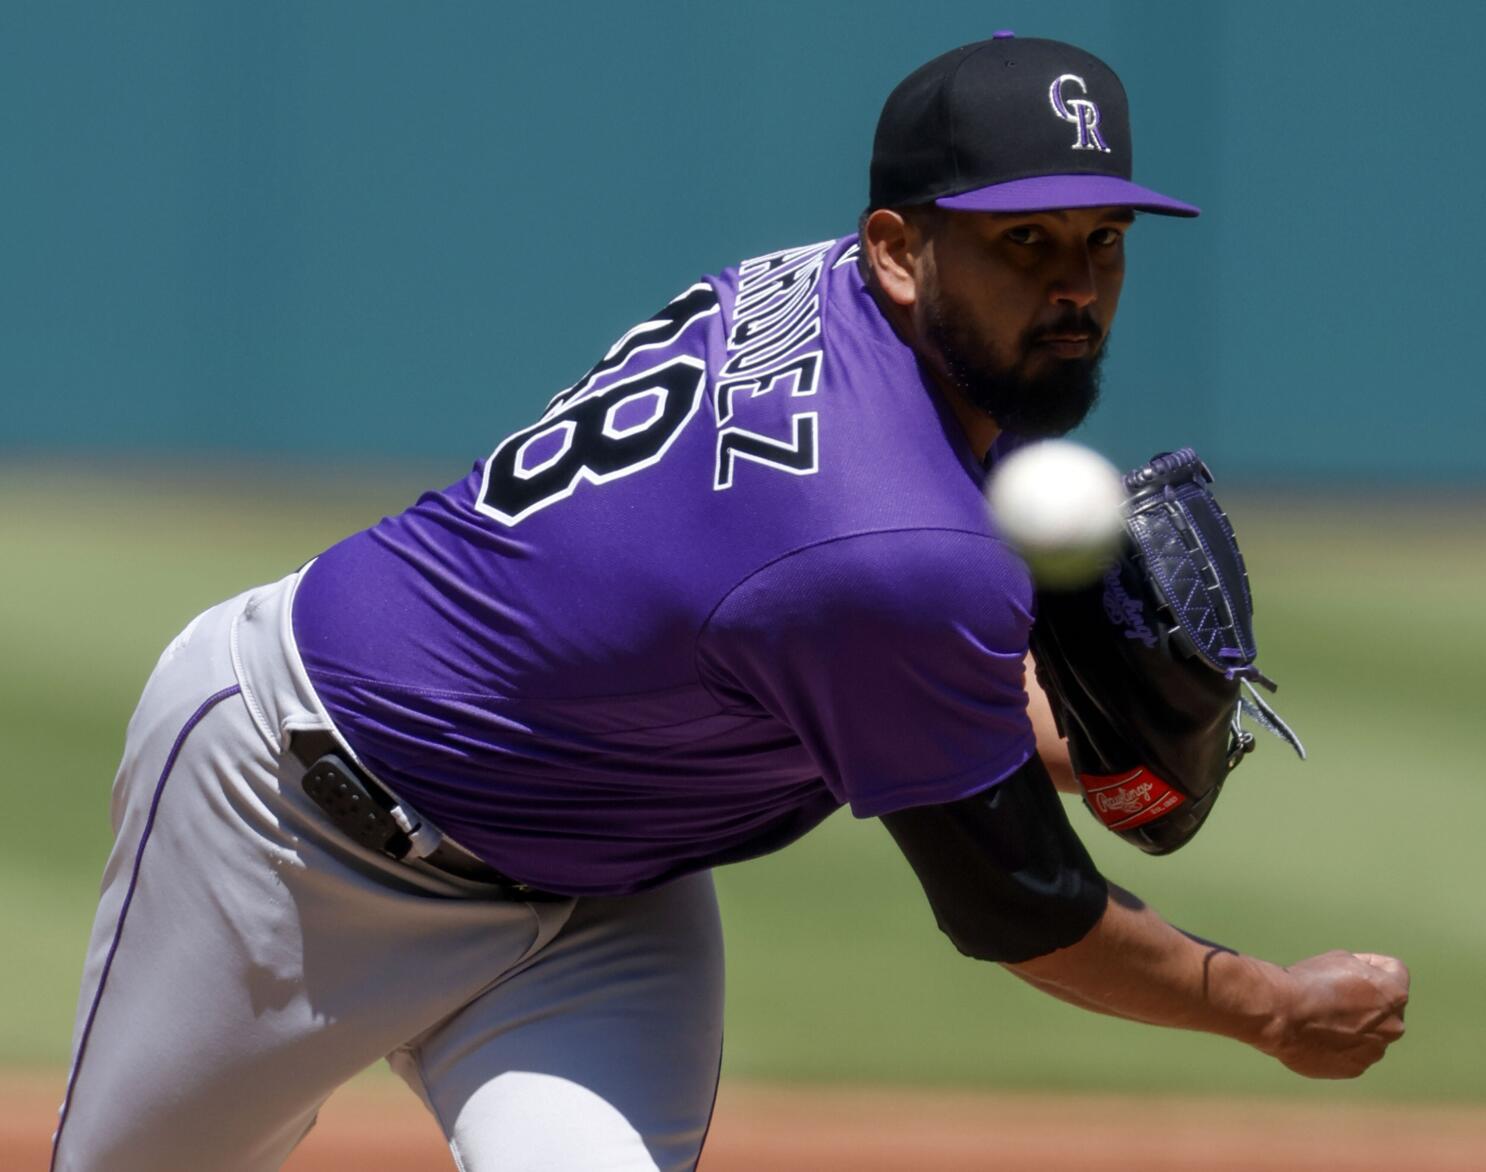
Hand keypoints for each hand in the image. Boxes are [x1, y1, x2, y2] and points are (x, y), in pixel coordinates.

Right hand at [1260, 950, 1409, 1078]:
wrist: (1281, 1014)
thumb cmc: (1310, 982)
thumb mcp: (1342, 959)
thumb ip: (1366, 973)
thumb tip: (1369, 987)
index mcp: (1394, 995)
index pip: (1394, 970)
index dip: (1370, 963)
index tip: (1347, 968)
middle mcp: (1393, 1026)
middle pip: (1384, 1007)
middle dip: (1366, 1000)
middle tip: (1332, 994)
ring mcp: (1374, 1051)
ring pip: (1369, 1034)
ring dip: (1352, 1025)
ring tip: (1319, 1017)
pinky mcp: (1354, 1068)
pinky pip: (1351, 1053)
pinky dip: (1338, 1044)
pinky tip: (1314, 1034)